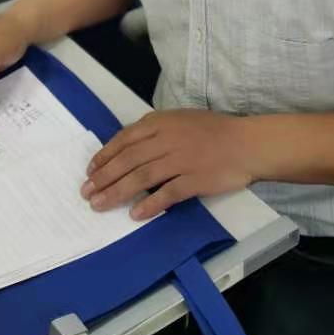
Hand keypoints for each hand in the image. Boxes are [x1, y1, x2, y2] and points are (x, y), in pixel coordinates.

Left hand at [82, 110, 258, 220]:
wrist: (247, 143)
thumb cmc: (214, 131)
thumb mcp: (181, 120)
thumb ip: (156, 131)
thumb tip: (129, 149)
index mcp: (162, 122)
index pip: (125, 139)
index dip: (104, 156)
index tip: (90, 171)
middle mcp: (168, 139)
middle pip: (128, 160)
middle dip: (103, 177)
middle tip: (87, 192)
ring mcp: (181, 159)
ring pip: (141, 177)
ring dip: (117, 192)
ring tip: (100, 204)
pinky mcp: (195, 179)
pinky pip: (167, 193)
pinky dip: (150, 204)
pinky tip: (135, 214)